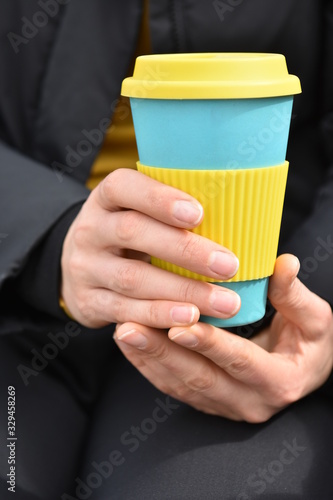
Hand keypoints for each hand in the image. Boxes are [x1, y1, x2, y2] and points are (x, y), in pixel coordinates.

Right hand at [61, 169, 239, 327]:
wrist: (81, 267)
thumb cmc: (130, 235)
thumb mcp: (138, 213)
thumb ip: (170, 210)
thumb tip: (235, 209)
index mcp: (106, 198)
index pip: (124, 187)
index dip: (159, 199)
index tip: (198, 214)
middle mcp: (91, 229)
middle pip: (132, 232)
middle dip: (184, 250)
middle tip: (229, 266)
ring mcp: (86, 267)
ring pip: (132, 278)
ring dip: (181, 291)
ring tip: (223, 302)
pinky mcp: (89, 301)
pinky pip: (124, 311)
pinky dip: (159, 316)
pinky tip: (189, 320)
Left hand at [114, 254, 332, 421]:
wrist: (303, 373)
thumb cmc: (310, 343)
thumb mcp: (315, 320)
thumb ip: (296, 295)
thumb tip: (285, 263)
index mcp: (278, 381)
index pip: (238, 361)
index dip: (208, 343)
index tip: (178, 324)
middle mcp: (248, 402)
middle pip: (199, 378)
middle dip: (162, 352)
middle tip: (130, 327)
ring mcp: (224, 406)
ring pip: (180, 385)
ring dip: (148, 358)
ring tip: (122, 331)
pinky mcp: (207, 402)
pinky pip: (173, 387)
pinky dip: (148, 366)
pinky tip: (129, 344)